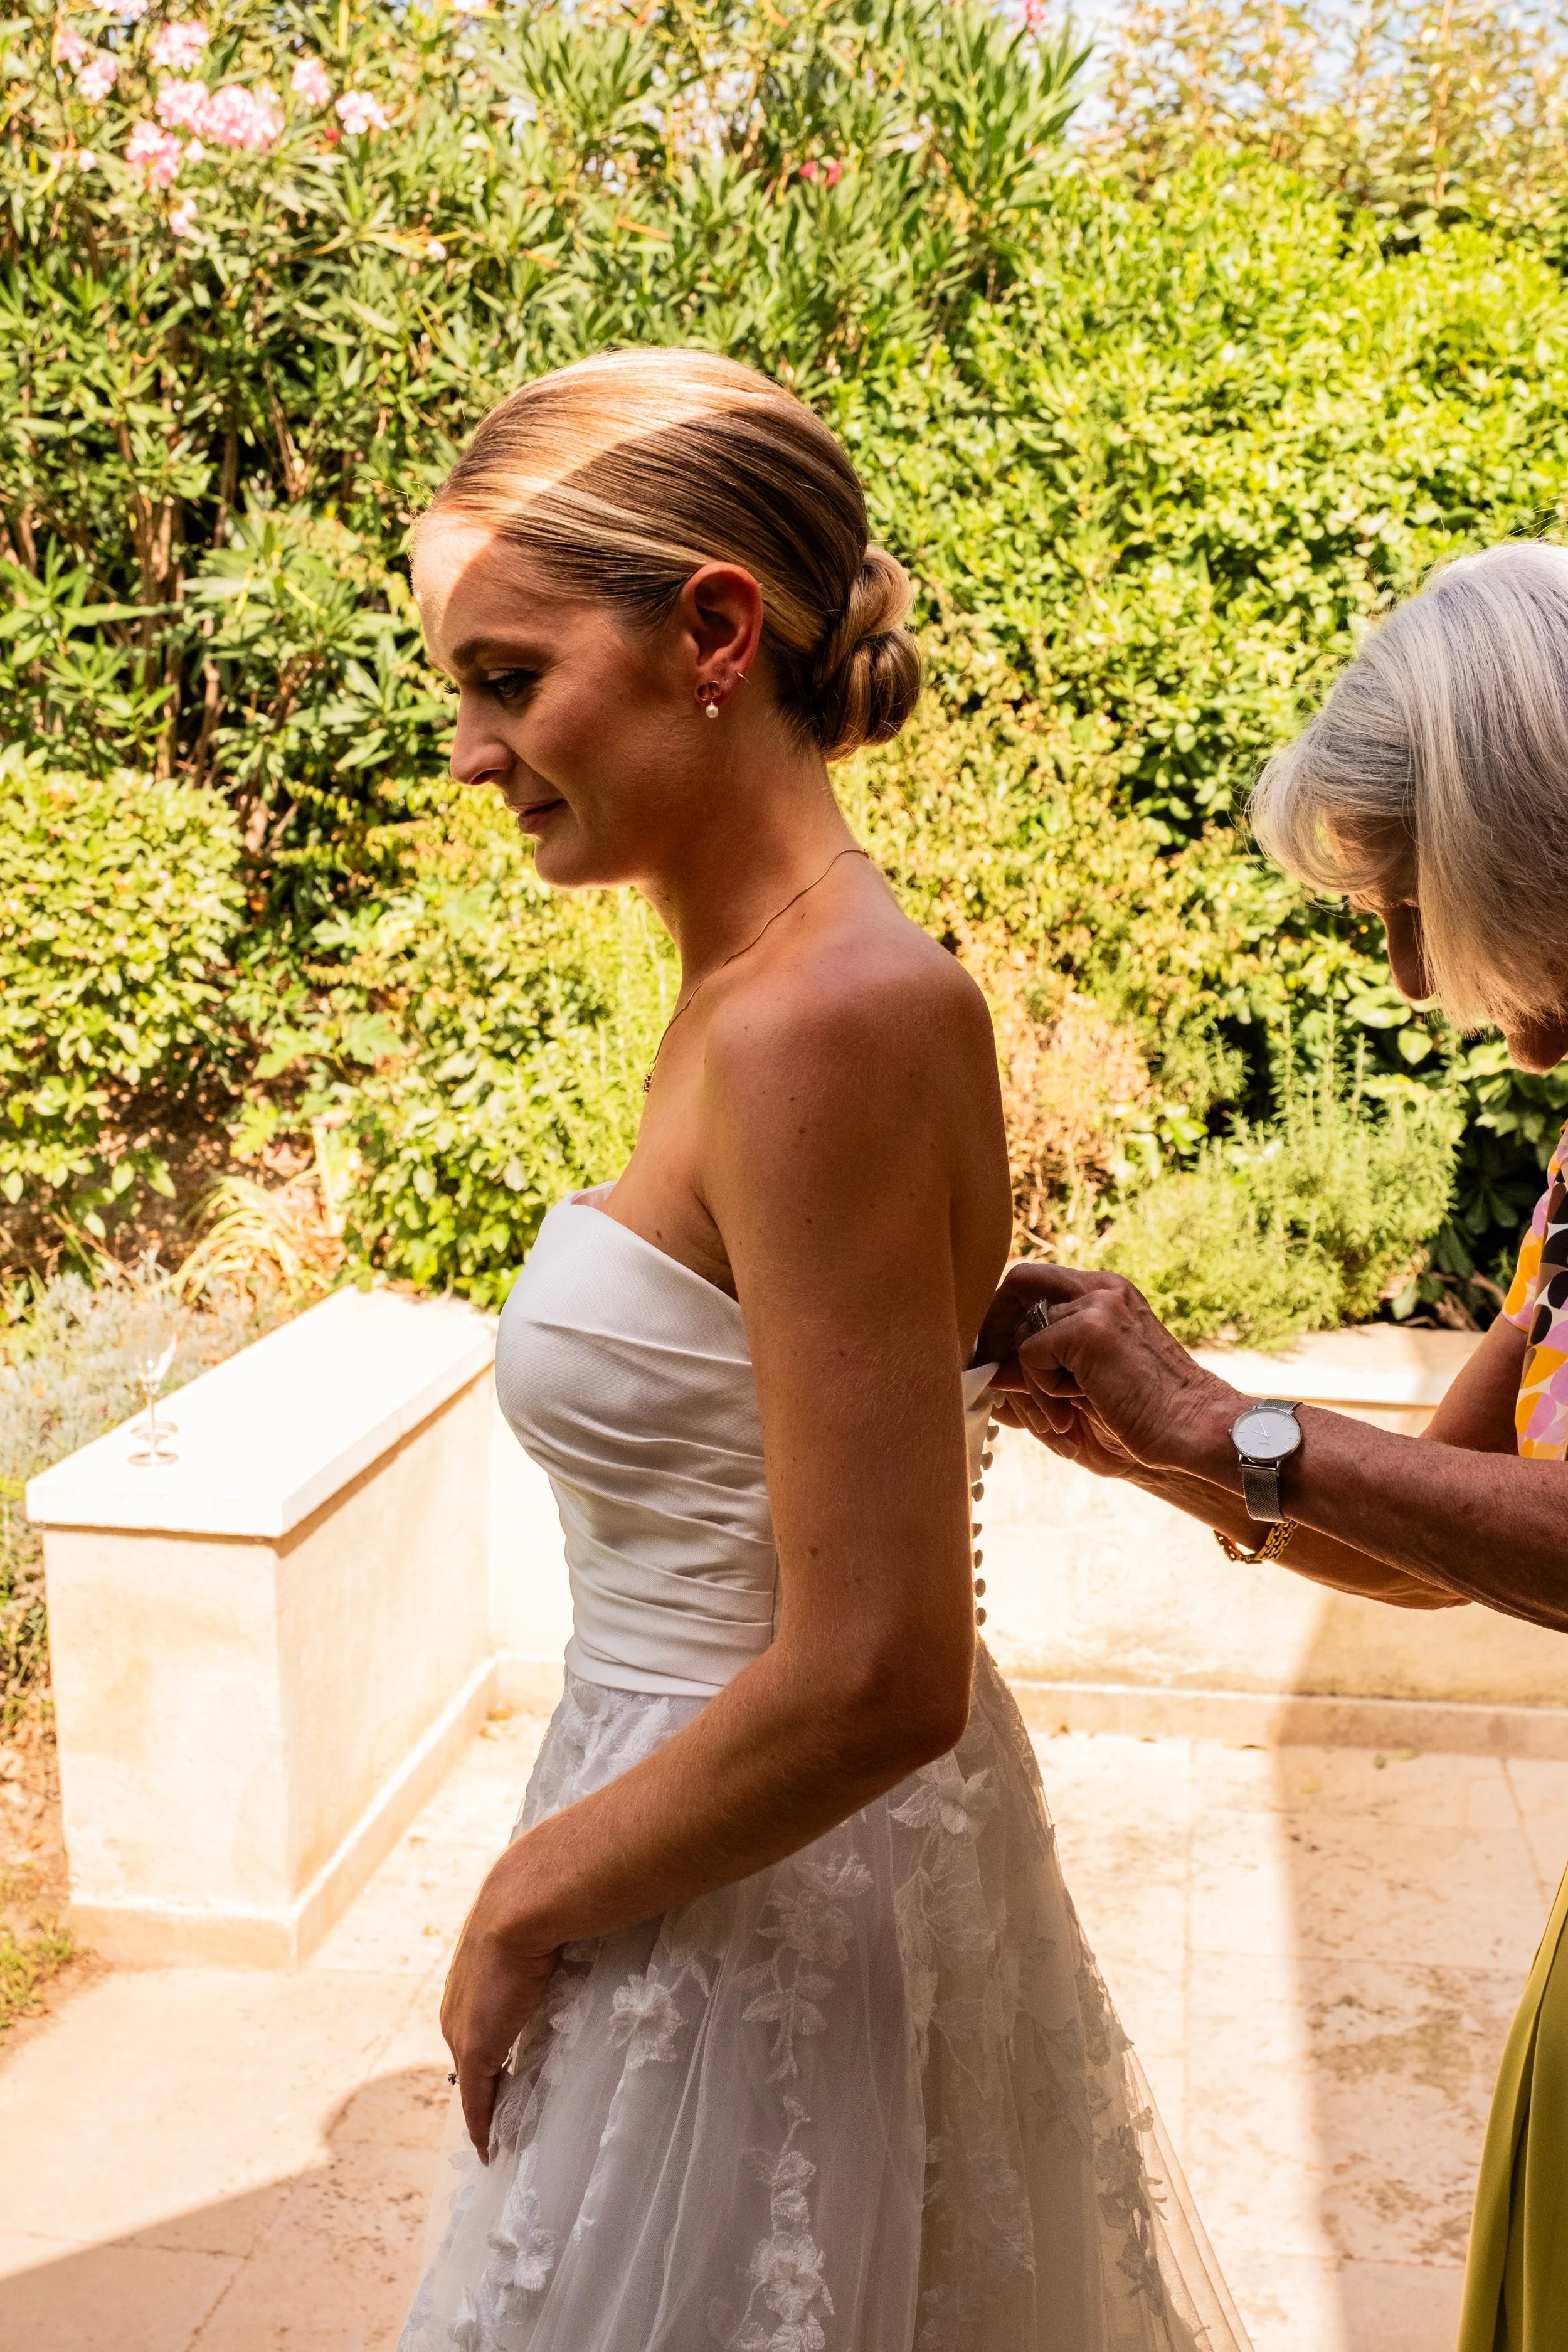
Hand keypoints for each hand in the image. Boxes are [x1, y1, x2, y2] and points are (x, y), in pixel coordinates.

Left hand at [440, 1856, 559, 2159]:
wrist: (525, 1900)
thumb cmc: (547, 1900)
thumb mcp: (547, 1925)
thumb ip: (557, 1938)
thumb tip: (586, 1924)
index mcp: (476, 1974)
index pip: (484, 2019)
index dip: (496, 2046)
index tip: (508, 2070)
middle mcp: (460, 2003)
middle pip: (473, 2054)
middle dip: (488, 2081)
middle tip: (506, 2111)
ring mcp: (463, 2026)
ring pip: (473, 2077)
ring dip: (488, 2102)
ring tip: (501, 2131)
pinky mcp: (473, 2048)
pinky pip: (476, 2098)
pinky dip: (483, 2124)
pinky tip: (489, 2147)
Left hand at [986, 1264, 1240, 1479]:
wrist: (1195, 1429)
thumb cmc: (1144, 1418)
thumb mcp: (1082, 1390)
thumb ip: (1034, 1375)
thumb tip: (984, 1373)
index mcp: (1106, 1295)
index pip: (1035, 1282)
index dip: (1007, 1317)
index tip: (999, 1360)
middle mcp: (1101, 1289)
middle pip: (1018, 1283)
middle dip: (997, 1330)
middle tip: (998, 1378)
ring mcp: (1096, 1304)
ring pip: (1021, 1334)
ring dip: (1029, 1385)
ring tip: (1063, 1416)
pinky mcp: (1087, 1328)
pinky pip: (1029, 1356)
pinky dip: (1041, 1393)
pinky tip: (1077, 1410)